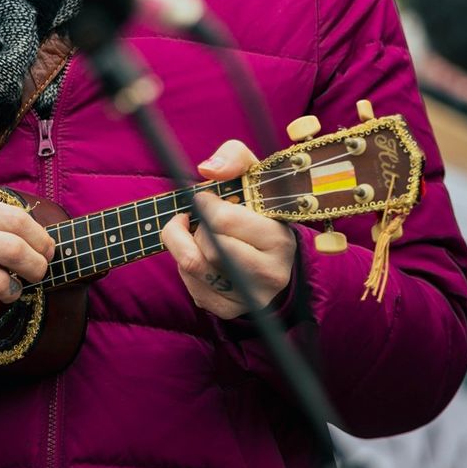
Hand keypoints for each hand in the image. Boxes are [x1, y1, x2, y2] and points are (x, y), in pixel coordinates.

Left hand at [161, 139, 295, 320]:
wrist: (272, 252)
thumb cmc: (257, 207)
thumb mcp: (253, 174)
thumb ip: (233, 157)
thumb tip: (207, 170)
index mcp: (279, 239)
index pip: (223, 219)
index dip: (205, 203)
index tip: (208, 199)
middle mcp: (270, 274)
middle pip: (208, 247)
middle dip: (197, 228)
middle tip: (204, 219)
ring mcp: (251, 297)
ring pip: (194, 267)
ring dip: (188, 245)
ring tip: (201, 235)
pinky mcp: (230, 310)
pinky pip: (192, 287)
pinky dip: (187, 267)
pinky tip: (203, 256)